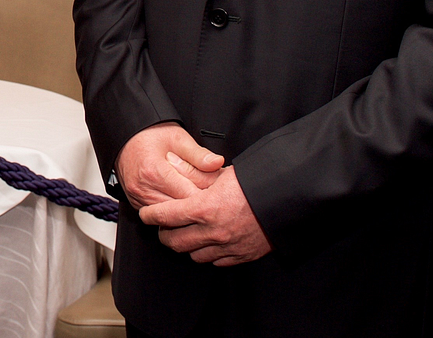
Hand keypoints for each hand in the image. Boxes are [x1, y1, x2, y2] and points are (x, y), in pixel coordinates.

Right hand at [115, 123, 223, 208]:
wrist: (125, 136)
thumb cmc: (149, 134)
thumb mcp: (177, 138)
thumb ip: (198, 154)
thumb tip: (217, 163)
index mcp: (154, 172)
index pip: (189, 194)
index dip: (209, 193)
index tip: (221, 190)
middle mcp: (143, 189)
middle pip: (181, 208)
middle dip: (199, 203)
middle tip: (215, 198)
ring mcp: (138, 199)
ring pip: (171, 217)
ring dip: (186, 209)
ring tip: (201, 200)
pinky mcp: (137, 204)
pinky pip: (160, 215)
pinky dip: (173, 210)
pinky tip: (184, 202)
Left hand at [138, 166, 270, 265]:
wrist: (286, 199)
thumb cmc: (256, 182)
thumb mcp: (224, 174)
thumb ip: (201, 179)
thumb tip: (181, 170)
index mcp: (204, 208)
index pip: (166, 216)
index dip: (151, 215)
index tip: (145, 214)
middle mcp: (212, 231)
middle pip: (174, 241)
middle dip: (165, 234)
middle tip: (163, 227)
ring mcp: (226, 247)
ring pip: (193, 255)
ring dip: (186, 246)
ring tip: (186, 235)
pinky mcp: (241, 256)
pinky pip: (215, 261)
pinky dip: (208, 253)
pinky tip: (209, 243)